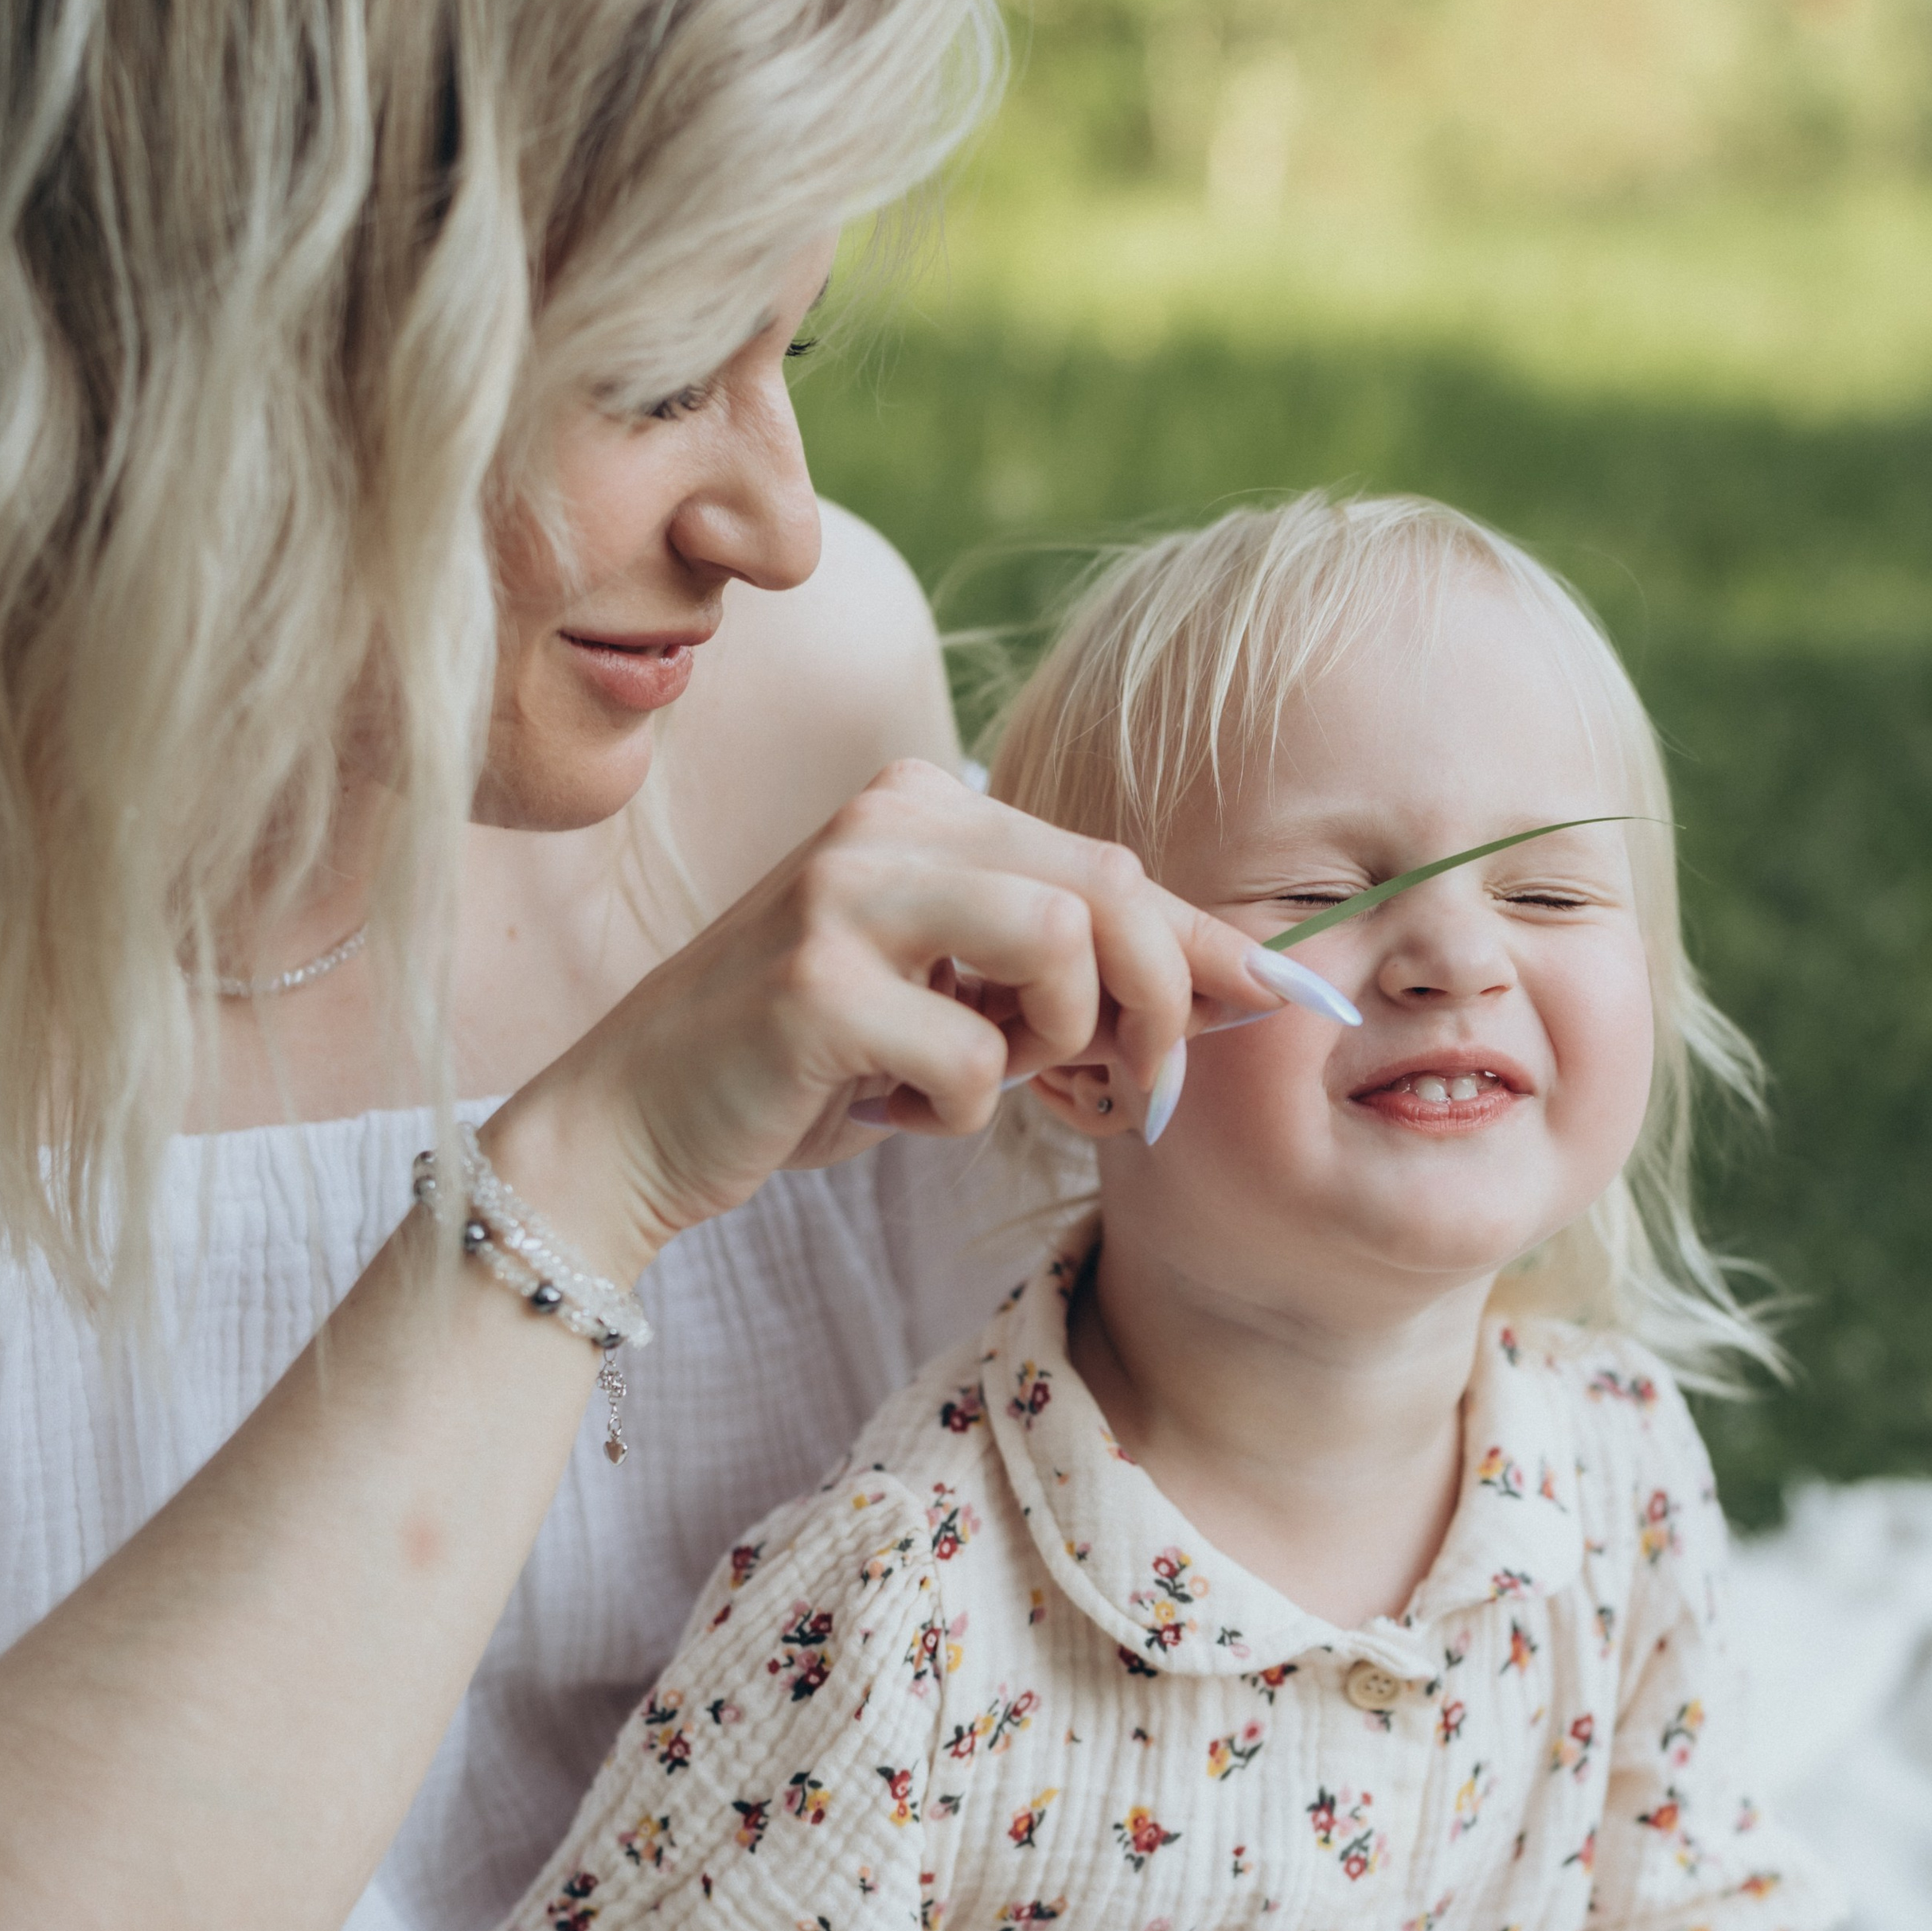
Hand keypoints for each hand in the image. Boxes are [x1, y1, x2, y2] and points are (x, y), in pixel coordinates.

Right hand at [490, 758, 1287, 1276]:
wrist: (628, 1128)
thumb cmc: (805, 1071)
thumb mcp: (951, 1002)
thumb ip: (1066, 976)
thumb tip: (1247, 985)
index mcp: (925, 802)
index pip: (1113, 863)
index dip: (1215, 943)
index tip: (1303, 1001)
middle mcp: (888, 817)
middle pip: (1111, 889)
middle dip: (1161, 1006)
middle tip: (1141, 1098)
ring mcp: (844, 892)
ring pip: (1062, 945)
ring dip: (1057, 1046)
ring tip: (989, 1081)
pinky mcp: (813, 984)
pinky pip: (975, 1058)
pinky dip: (955, 1112)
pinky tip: (883, 1112)